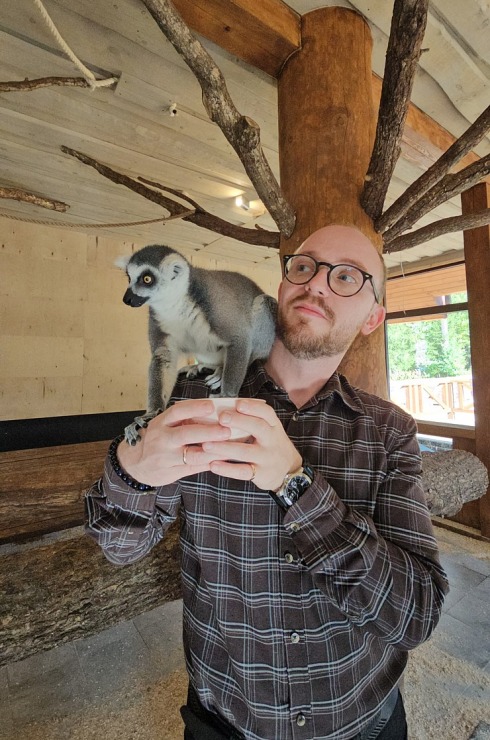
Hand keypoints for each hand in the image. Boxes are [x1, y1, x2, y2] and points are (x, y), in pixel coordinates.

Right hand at [117, 399, 231, 486]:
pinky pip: (193, 469)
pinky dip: (209, 464)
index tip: (212, 406)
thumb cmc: (159, 439)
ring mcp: (166, 458)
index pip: (177, 411)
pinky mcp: (171, 473)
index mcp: (161, 423)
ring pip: (192, 455)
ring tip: (230, 447)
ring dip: (213, 452)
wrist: (136, 464)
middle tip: (227, 430)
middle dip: (207, 432)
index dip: (195, 408)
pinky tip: (223, 459)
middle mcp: (162, 439)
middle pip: (185, 434)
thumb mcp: (165, 425)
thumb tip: (217, 411)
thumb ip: (186, 419)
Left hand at [194, 398, 302, 490]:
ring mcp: (266, 458)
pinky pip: (242, 471)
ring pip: (246, 451)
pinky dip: (227, 469)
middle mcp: (272, 440)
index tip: (238, 403)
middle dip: (240, 421)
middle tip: (222, 417)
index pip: (266, 413)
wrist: (288, 471)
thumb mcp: (269, 430)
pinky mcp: (260, 474)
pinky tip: (213, 465)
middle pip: (258, 427)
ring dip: (225, 447)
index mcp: (273, 426)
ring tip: (206, 444)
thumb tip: (222, 409)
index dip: (253, 407)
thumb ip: (251, 421)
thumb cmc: (270, 445)